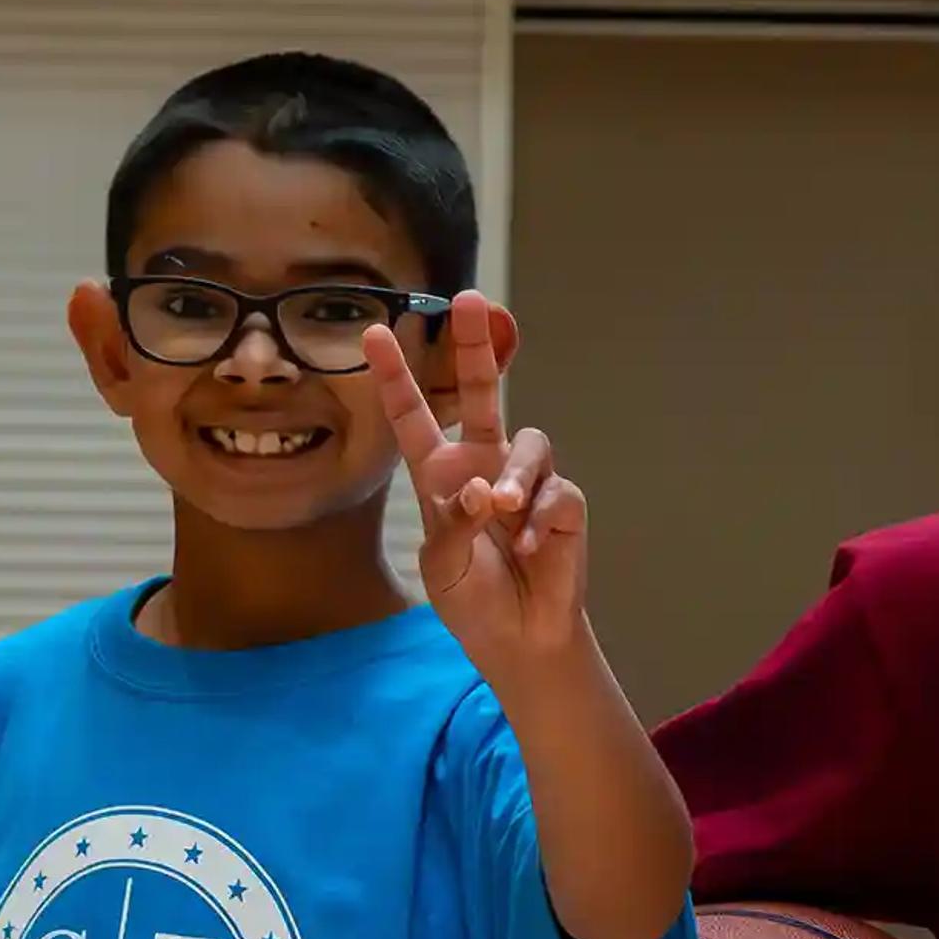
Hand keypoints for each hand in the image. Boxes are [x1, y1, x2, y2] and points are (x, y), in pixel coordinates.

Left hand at [368, 297, 591, 681]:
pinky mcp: (563, 504)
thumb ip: (454, 522)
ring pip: (528, 442)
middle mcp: (484, 465)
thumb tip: (486, 489)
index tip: (374, 333)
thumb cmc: (472, 600)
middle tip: (470, 300)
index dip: (396, 376)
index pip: (414, 417)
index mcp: (441, 475)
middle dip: (475, 346)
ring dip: (515, 477)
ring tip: (505, 513)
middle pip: (484, 391)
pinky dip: (540, 520)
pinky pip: (557, 492)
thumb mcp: (442, 564)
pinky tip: (530, 548)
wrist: (520, 638)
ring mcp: (526, 482)